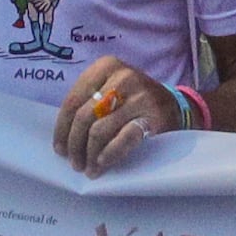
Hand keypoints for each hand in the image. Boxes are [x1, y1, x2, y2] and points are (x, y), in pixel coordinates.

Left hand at [56, 58, 183, 171]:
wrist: (175, 107)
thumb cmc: (133, 101)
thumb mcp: (110, 89)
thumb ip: (87, 103)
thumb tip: (62, 137)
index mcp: (106, 66)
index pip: (72, 100)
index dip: (62, 128)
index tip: (59, 148)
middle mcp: (122, 77)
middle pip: (84, 117)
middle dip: (75, 145)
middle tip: (74, 163)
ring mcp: (140, 96)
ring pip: (100, 130)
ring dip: (90, 154)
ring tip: (88, 169)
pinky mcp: (153, 117)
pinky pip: (123, 139)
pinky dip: (109, 154)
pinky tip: (102, 164)